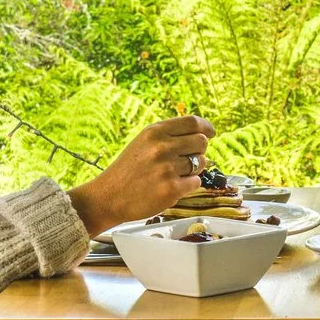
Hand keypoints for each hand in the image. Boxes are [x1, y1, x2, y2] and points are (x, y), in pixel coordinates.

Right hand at [66, 115, 214, 234]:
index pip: (192, 122)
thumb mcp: (143, 143)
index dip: (206, 127)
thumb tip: (203, 133)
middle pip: (201, 142)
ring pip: (201, 163)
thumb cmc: (128, 170)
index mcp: (154, 132)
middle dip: (199, 150)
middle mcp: (162, 147)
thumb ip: (169, 136)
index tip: (210, 133)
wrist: (108, 197)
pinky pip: (196, 182)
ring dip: (193, 169)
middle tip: (186, 159)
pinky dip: (188, 185)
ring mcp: (167, 168)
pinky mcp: (172, 189)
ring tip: (173, 174)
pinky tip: (171, 186)